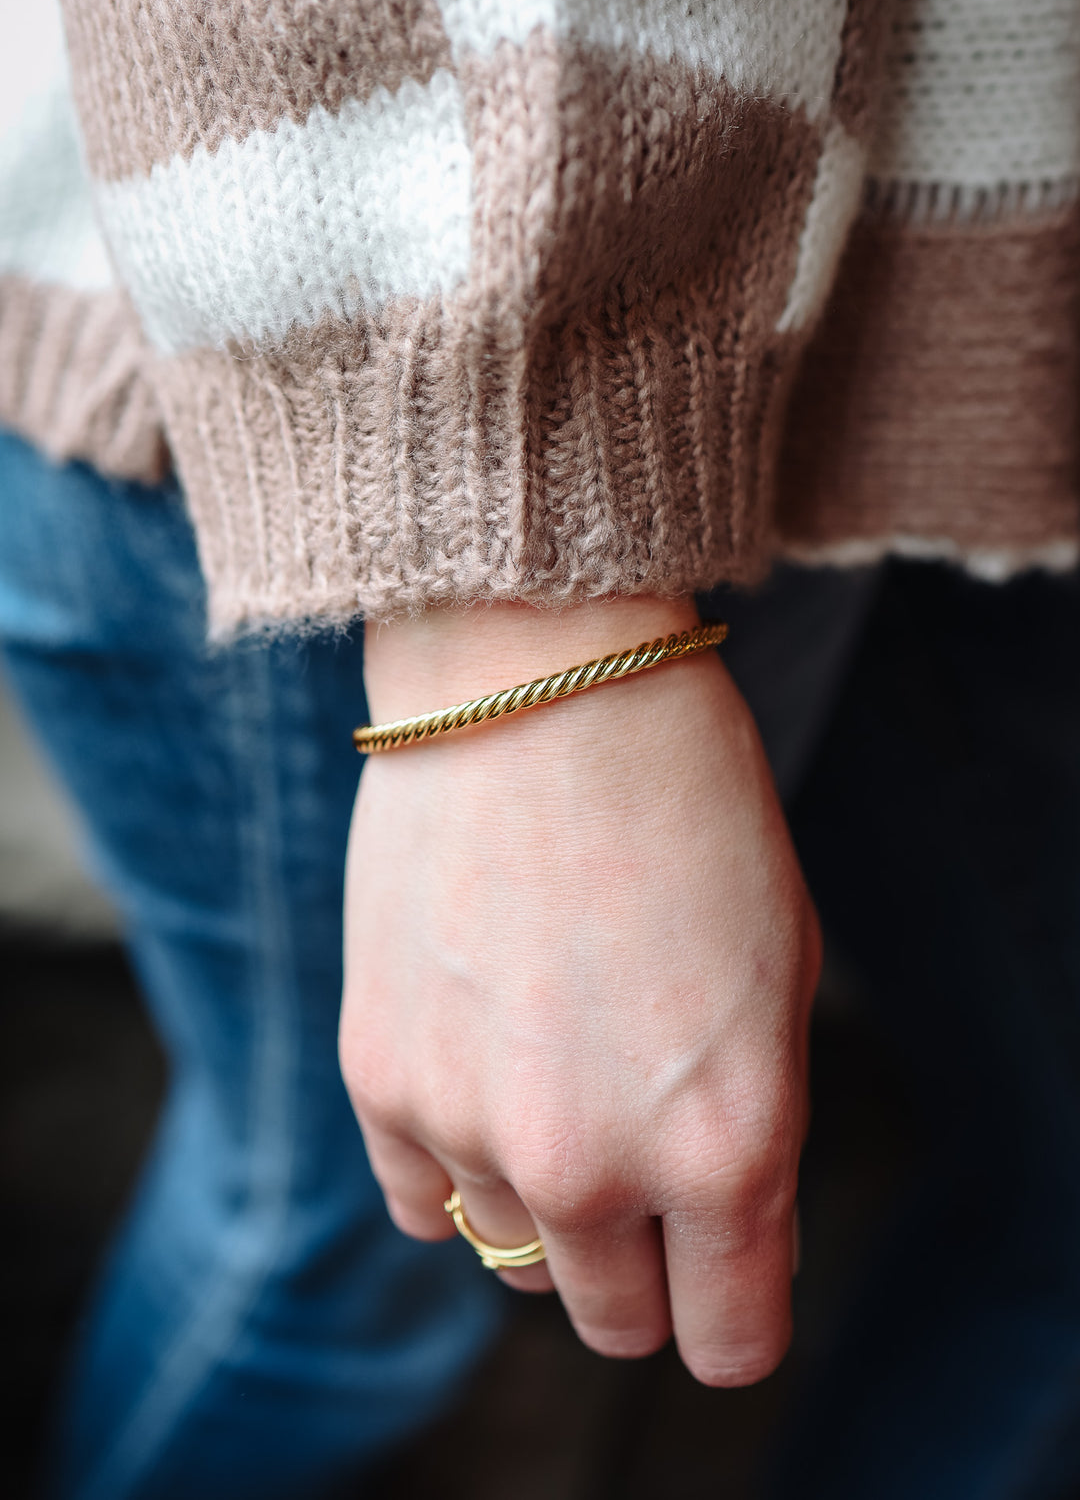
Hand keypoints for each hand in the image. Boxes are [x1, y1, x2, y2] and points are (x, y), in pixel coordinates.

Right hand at [341, 595, 819, 1384]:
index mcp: (726, 1147)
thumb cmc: (689, 806)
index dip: (736, 1308)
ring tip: (564, 1078)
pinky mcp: (378, 1078)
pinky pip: (420, 1202)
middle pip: (614, 1321)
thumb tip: (711, 1232)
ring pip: (517, 1257)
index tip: (727, 1267)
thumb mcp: (780, 975)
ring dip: (551, 1204)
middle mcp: (591, 1168)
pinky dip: (460, 1164)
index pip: (729, 1342)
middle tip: (650, 1165)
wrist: (539, 679)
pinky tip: (486, 1074)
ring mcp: (470, 1129)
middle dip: (647, 1265)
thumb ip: (752, 1132)